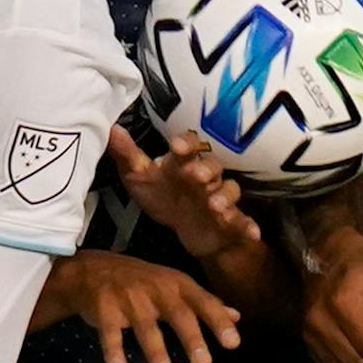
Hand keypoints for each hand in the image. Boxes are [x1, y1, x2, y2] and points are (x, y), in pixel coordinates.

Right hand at [51, 249, 240, 362]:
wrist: (92, 270)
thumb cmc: (142, 282)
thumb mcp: (174, 286)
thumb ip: (204, 302)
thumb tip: (237, 317)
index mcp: (178, 284)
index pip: (204, 302)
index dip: (218, 322)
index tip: (233, 345)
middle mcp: (157, 289)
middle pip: (178, 314)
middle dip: (191, 338)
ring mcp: (129, 297)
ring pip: (145, 327)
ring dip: (156, 352)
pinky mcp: (104, 308)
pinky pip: (109, 332)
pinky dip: (113, 350)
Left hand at [107, 126, 261, 257]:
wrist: (189, 229)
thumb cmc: (164, 196)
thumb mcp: (141, 178)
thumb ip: (127, 155)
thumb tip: (111, 129)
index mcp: (184, 164)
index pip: (189, 146)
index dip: (185, 144)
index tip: (175, 146)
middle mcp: (206, 178)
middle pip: (213, 166)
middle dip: (205, 170)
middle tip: (196, 175)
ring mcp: (222, 199)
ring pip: (230, 192)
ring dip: (225, 197)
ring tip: (215, 206)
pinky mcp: (233, 222)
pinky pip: (244, 223)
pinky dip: (249, 227)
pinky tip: (251, 234)